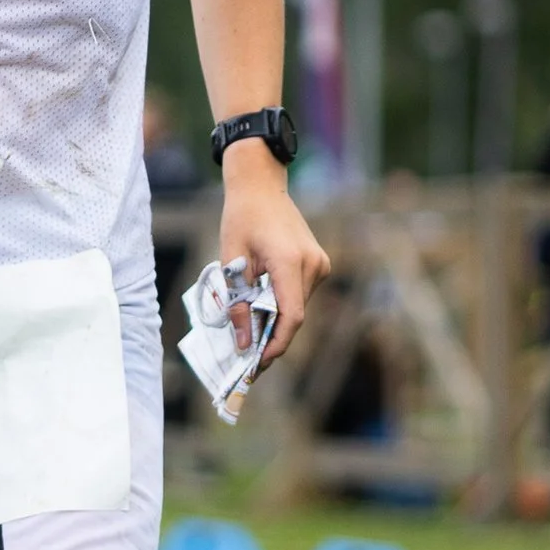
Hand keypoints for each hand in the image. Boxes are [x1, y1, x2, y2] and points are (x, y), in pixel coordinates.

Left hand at [218, 149, 327, 366]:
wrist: (260, 187)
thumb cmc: (241, 218)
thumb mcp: (230, 262)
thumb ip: (238, 303)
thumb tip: (242, 342)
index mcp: (289, 262)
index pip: (291, 316)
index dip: (276, 344)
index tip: (257, 363)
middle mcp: (312, 264)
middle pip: (295, 315)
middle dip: (272, 338)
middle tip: (248, 357)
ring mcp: (319, 263)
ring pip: (298, 306)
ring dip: (276, 321)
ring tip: (250, 333)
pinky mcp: (319, 263)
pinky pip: (300, 294)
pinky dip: (282, 305)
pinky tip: (262, 309)